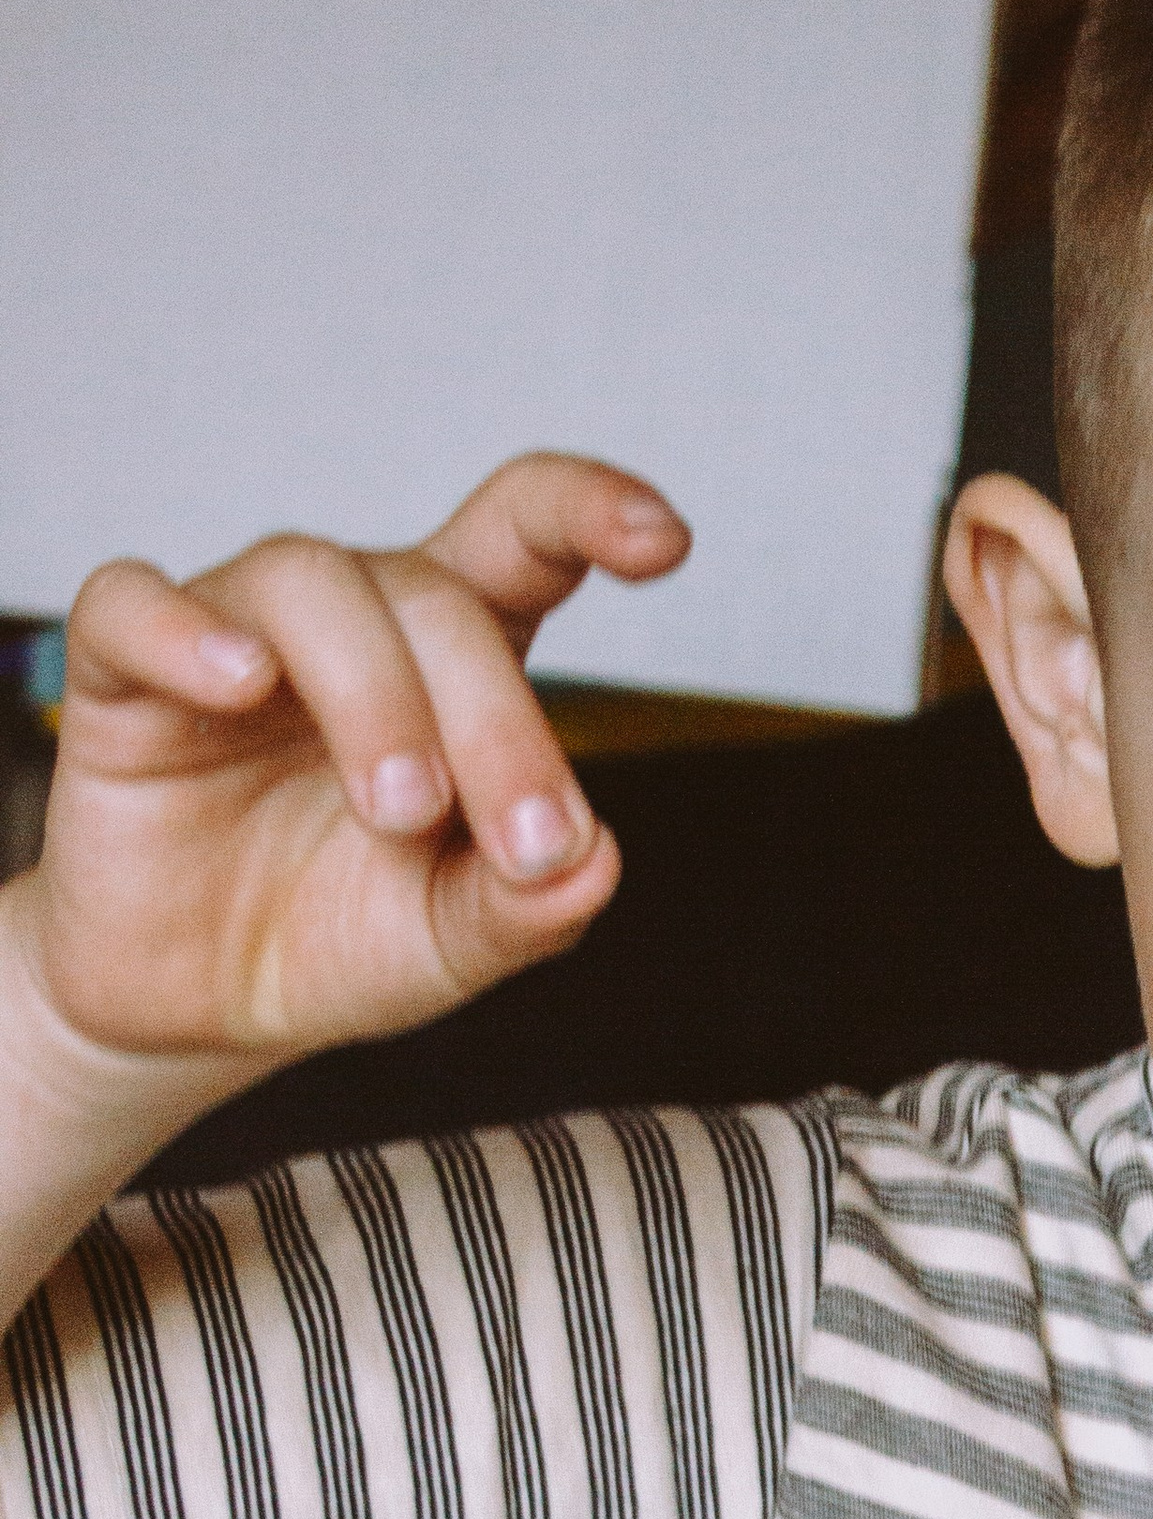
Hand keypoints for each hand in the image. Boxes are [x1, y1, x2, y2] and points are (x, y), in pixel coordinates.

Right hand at [22, 453, 687, 1071]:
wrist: (197, 1008)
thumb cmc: (338, 938)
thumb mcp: (452, 943)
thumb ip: (528, 908)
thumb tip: (596, 863)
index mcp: (453, 662)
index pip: (525, 537)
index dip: (589, 510)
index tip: (662, 541)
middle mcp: (354, 624)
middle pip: (434, 595)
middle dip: (496, 720)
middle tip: (524, 845)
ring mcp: (235, 636)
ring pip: (309, 582)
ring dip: (376, 693)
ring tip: (403, 812)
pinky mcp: (125, 678)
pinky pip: (134, 604)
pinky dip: (186, 631)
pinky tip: (239, 682)